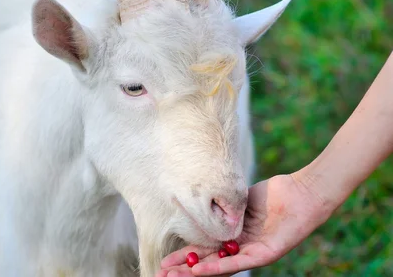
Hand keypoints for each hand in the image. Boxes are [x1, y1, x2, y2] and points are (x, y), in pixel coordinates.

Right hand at [156, 173, 330, 276]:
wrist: (300, 192)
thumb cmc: (272, 194)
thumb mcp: (238, 201)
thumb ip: (221, 212)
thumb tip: (197, 212)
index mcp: (233, 237)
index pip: (204, 250)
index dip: (183, 257)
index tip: (165, 262)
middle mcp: (240, 249)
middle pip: (207, 262)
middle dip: (183, 270)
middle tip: (161, 275)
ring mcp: (252, 253)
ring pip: (219, 267)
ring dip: (194, 273)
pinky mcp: (265, 254)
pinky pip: (237, 263)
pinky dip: (217, 266)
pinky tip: (198, 270)